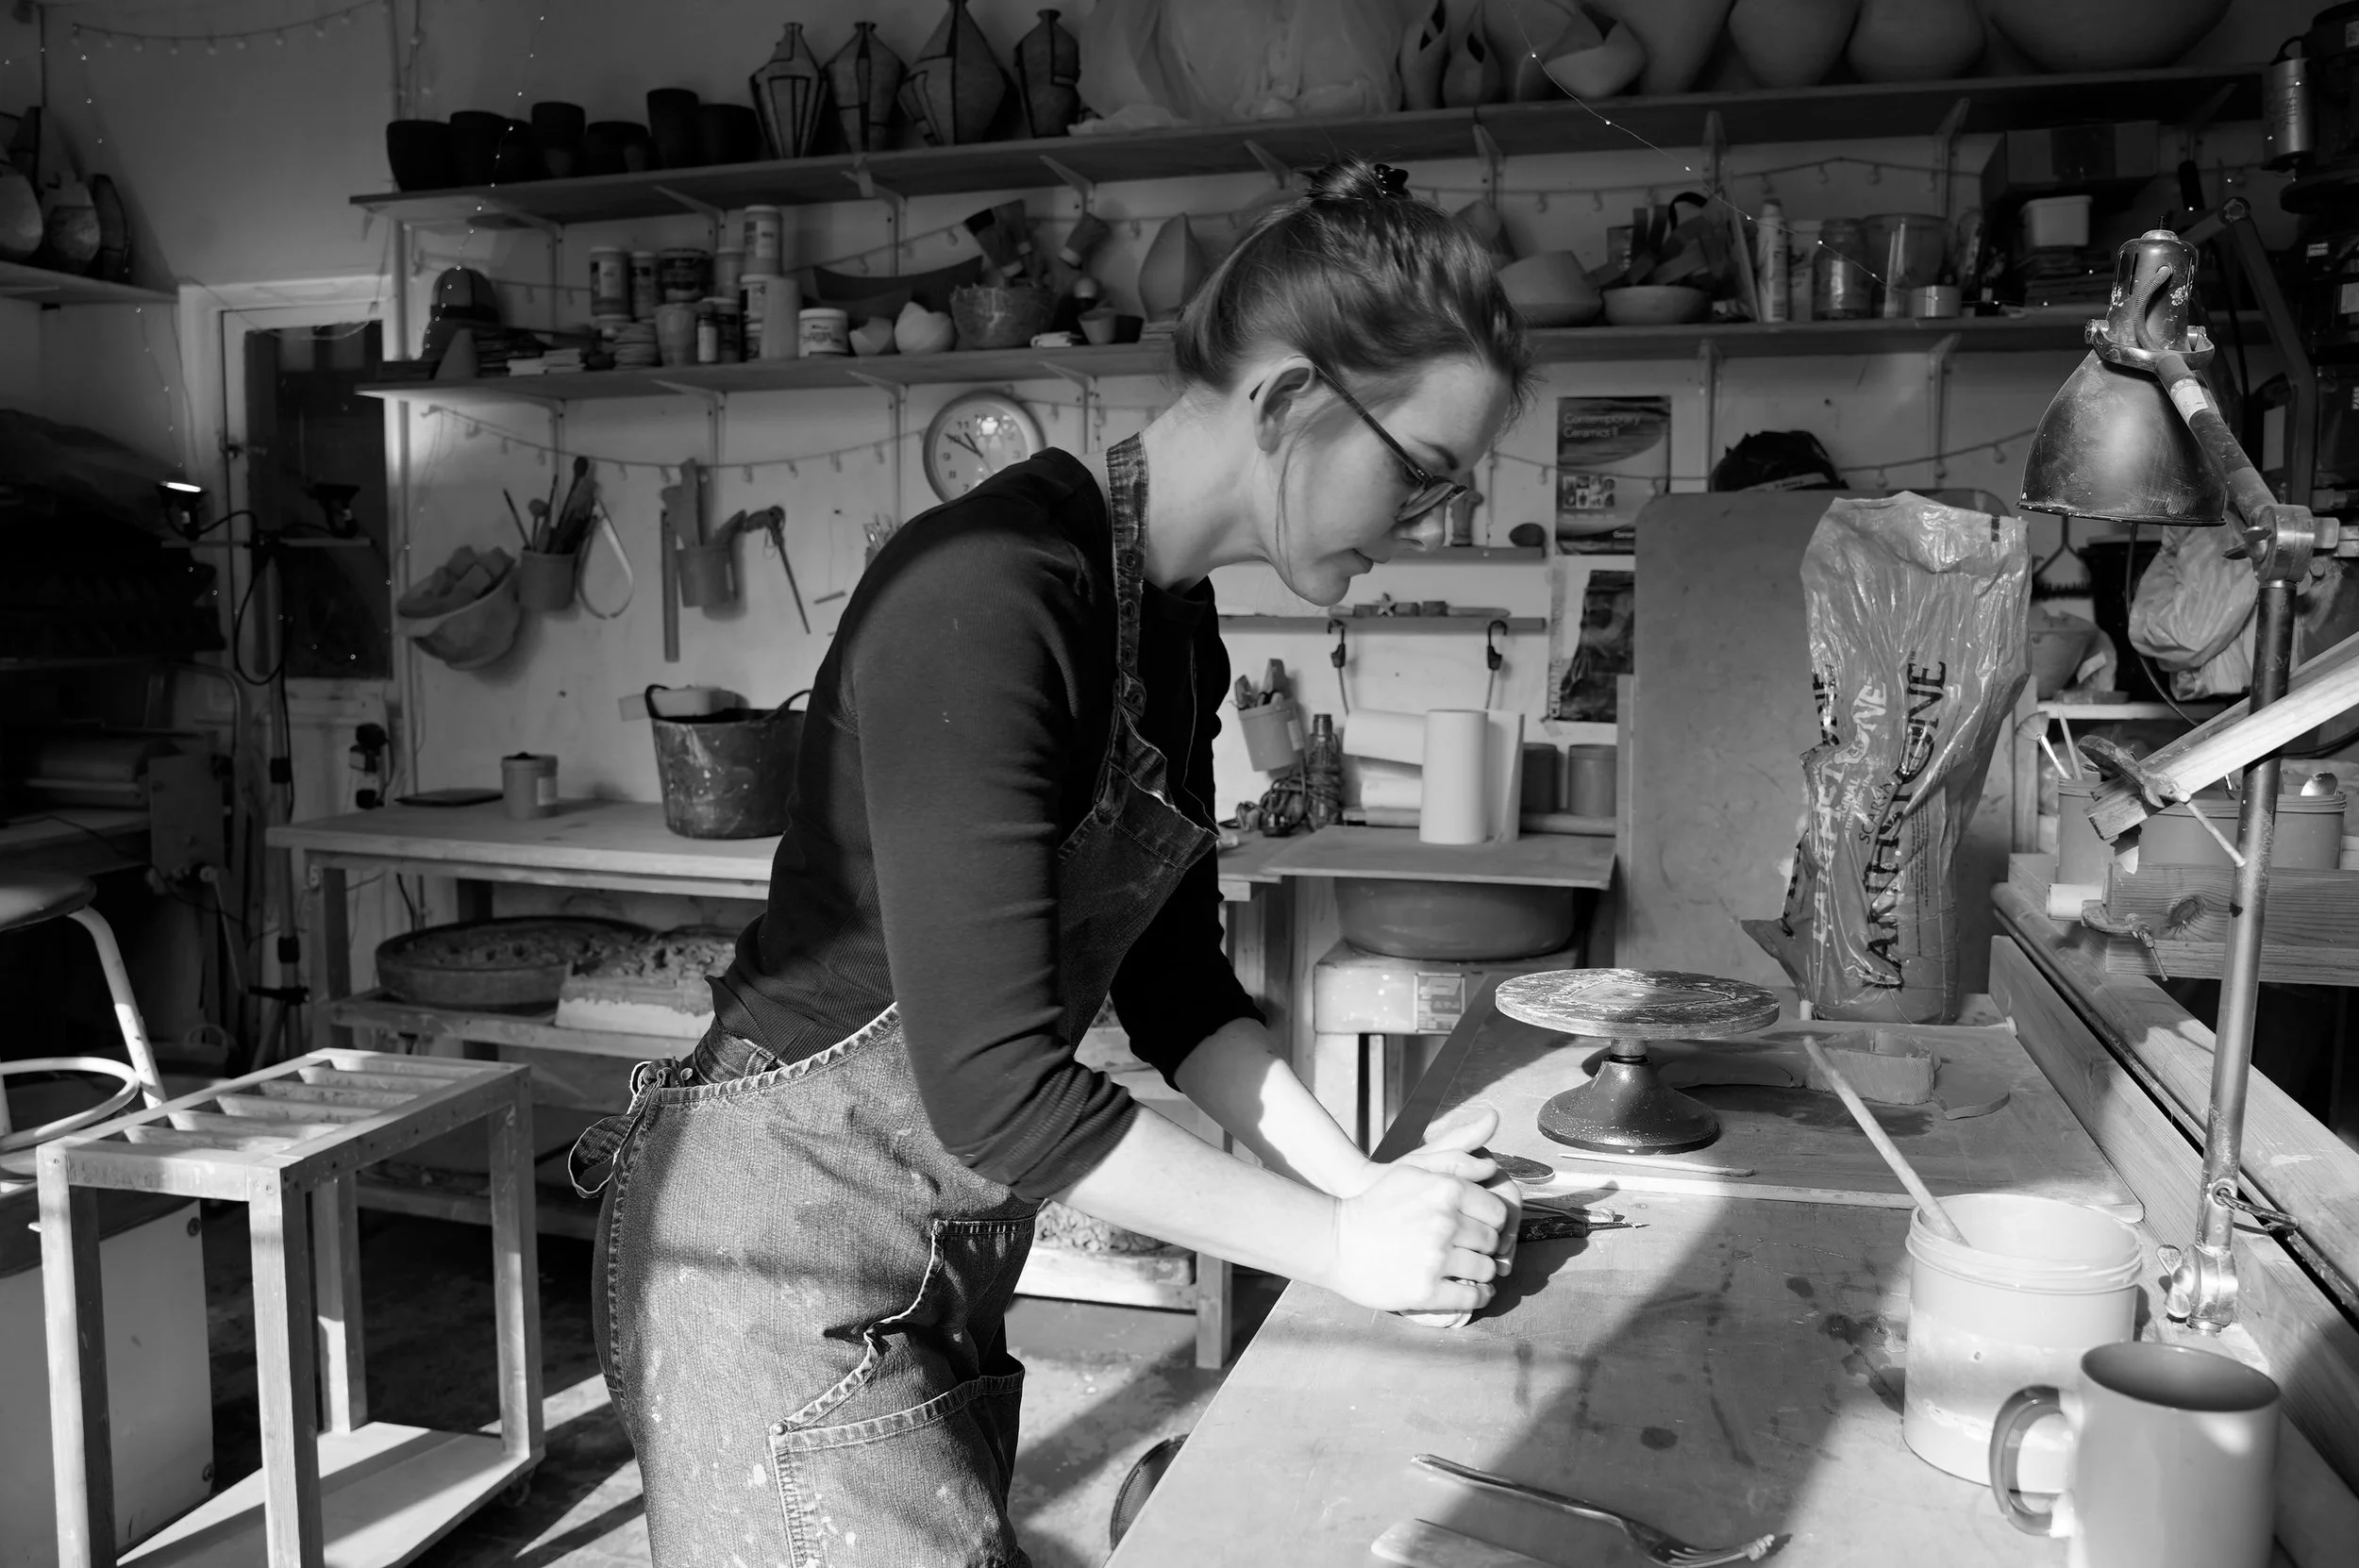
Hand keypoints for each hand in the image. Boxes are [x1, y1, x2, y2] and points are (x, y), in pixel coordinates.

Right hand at [1319, 1107, 1507, 1312]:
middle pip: (1491, 1242)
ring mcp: (1436, 1258)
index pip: (1496, 1212)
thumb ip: (1453, 1165)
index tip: (1482, 1230)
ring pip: (1485, 1270)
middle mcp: (1445, 1223)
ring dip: (1483, 1273)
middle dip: (1485, 1248)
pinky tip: (1476, 1293)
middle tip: (1474, 1252)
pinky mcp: (1427, 1290)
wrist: (1335, 1241)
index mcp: (1446, 1191)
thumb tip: (1490, 1167)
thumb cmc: (1373, 1205)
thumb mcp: (1411, 1172)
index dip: (1492, 1223)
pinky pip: (1472, 1296)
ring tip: (1472, 1272)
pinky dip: (1480, 1297)